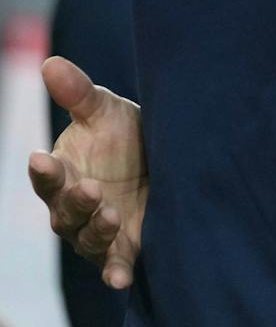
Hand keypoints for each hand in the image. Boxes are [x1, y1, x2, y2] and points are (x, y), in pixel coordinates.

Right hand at [27, 57, 146, 289]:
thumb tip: (50, 62)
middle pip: (65, 212)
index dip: (45, 171)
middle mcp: (75, 207)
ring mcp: (98, 229)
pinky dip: (115, 272)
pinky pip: (115, 264)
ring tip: (111, 216)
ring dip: (96, 231)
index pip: (48, 177)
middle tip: (90, 189)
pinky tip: (120, 278)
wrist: (168, 157)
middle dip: (75, 202)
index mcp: (65, 174)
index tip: (41, 159)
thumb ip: (79, 93)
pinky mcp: (124, 247)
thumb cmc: (126, 134)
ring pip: (88, 238)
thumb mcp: (107, 111)